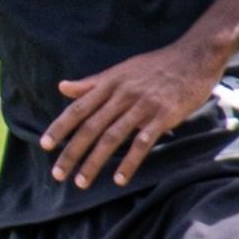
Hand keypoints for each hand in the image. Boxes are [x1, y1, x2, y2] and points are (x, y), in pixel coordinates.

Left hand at [39, 35, 225, 189]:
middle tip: (57, 174)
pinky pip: (142, 143)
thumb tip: (62, 87)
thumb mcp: (120, 70)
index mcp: (109, 84)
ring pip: (112, 137)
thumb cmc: (155, 66)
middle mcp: (121, 95)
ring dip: (94, 161)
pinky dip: (129, 162)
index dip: (60, 127)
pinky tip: (119, 179)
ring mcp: (142, 107)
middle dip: (71, 151)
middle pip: (90, 127)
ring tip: (81, 181)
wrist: (193, 57)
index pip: (78, 108)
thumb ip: (91, 83)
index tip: (44, 145)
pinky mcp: (163, 117)